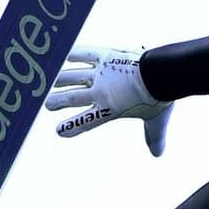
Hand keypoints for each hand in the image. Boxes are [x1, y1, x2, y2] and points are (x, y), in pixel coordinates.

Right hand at [45, 45, 173, 155]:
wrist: (160, 74)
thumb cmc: (159, 98)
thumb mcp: (156, 121)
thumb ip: (154, 137)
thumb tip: (158, 154)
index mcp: (110, 109)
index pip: (86, 121)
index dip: (72, 126)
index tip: (59, 131)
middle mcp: (100, 92)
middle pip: (71, 98)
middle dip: (57, 101)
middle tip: (47, 103)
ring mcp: (100, 73)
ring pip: (72, 77)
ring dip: (59, 79)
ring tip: (50, 81)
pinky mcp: (104, 56)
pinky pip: (83, 54)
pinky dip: (72, 54)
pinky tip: (62, 54)